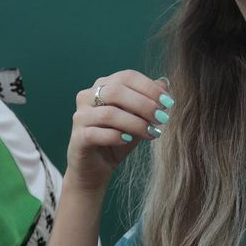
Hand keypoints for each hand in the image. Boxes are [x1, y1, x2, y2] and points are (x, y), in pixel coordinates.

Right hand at [65, 72, 169, 191]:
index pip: (127, 76)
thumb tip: (165, 82)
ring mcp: (80, 117)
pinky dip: (116, 136)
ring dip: (135, 123)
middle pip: (116, 91)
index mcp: (102, 86)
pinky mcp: (77, 137)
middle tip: (162, 118)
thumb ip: (149, 100)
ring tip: (152, 133)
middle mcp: (87, 97)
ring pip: (108, 114)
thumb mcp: (138, 118)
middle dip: (144, 104)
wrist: (97, 168)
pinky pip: (96, 133)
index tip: (168, 102)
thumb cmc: (119, 139)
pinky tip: (129, 140)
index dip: (149, 87)